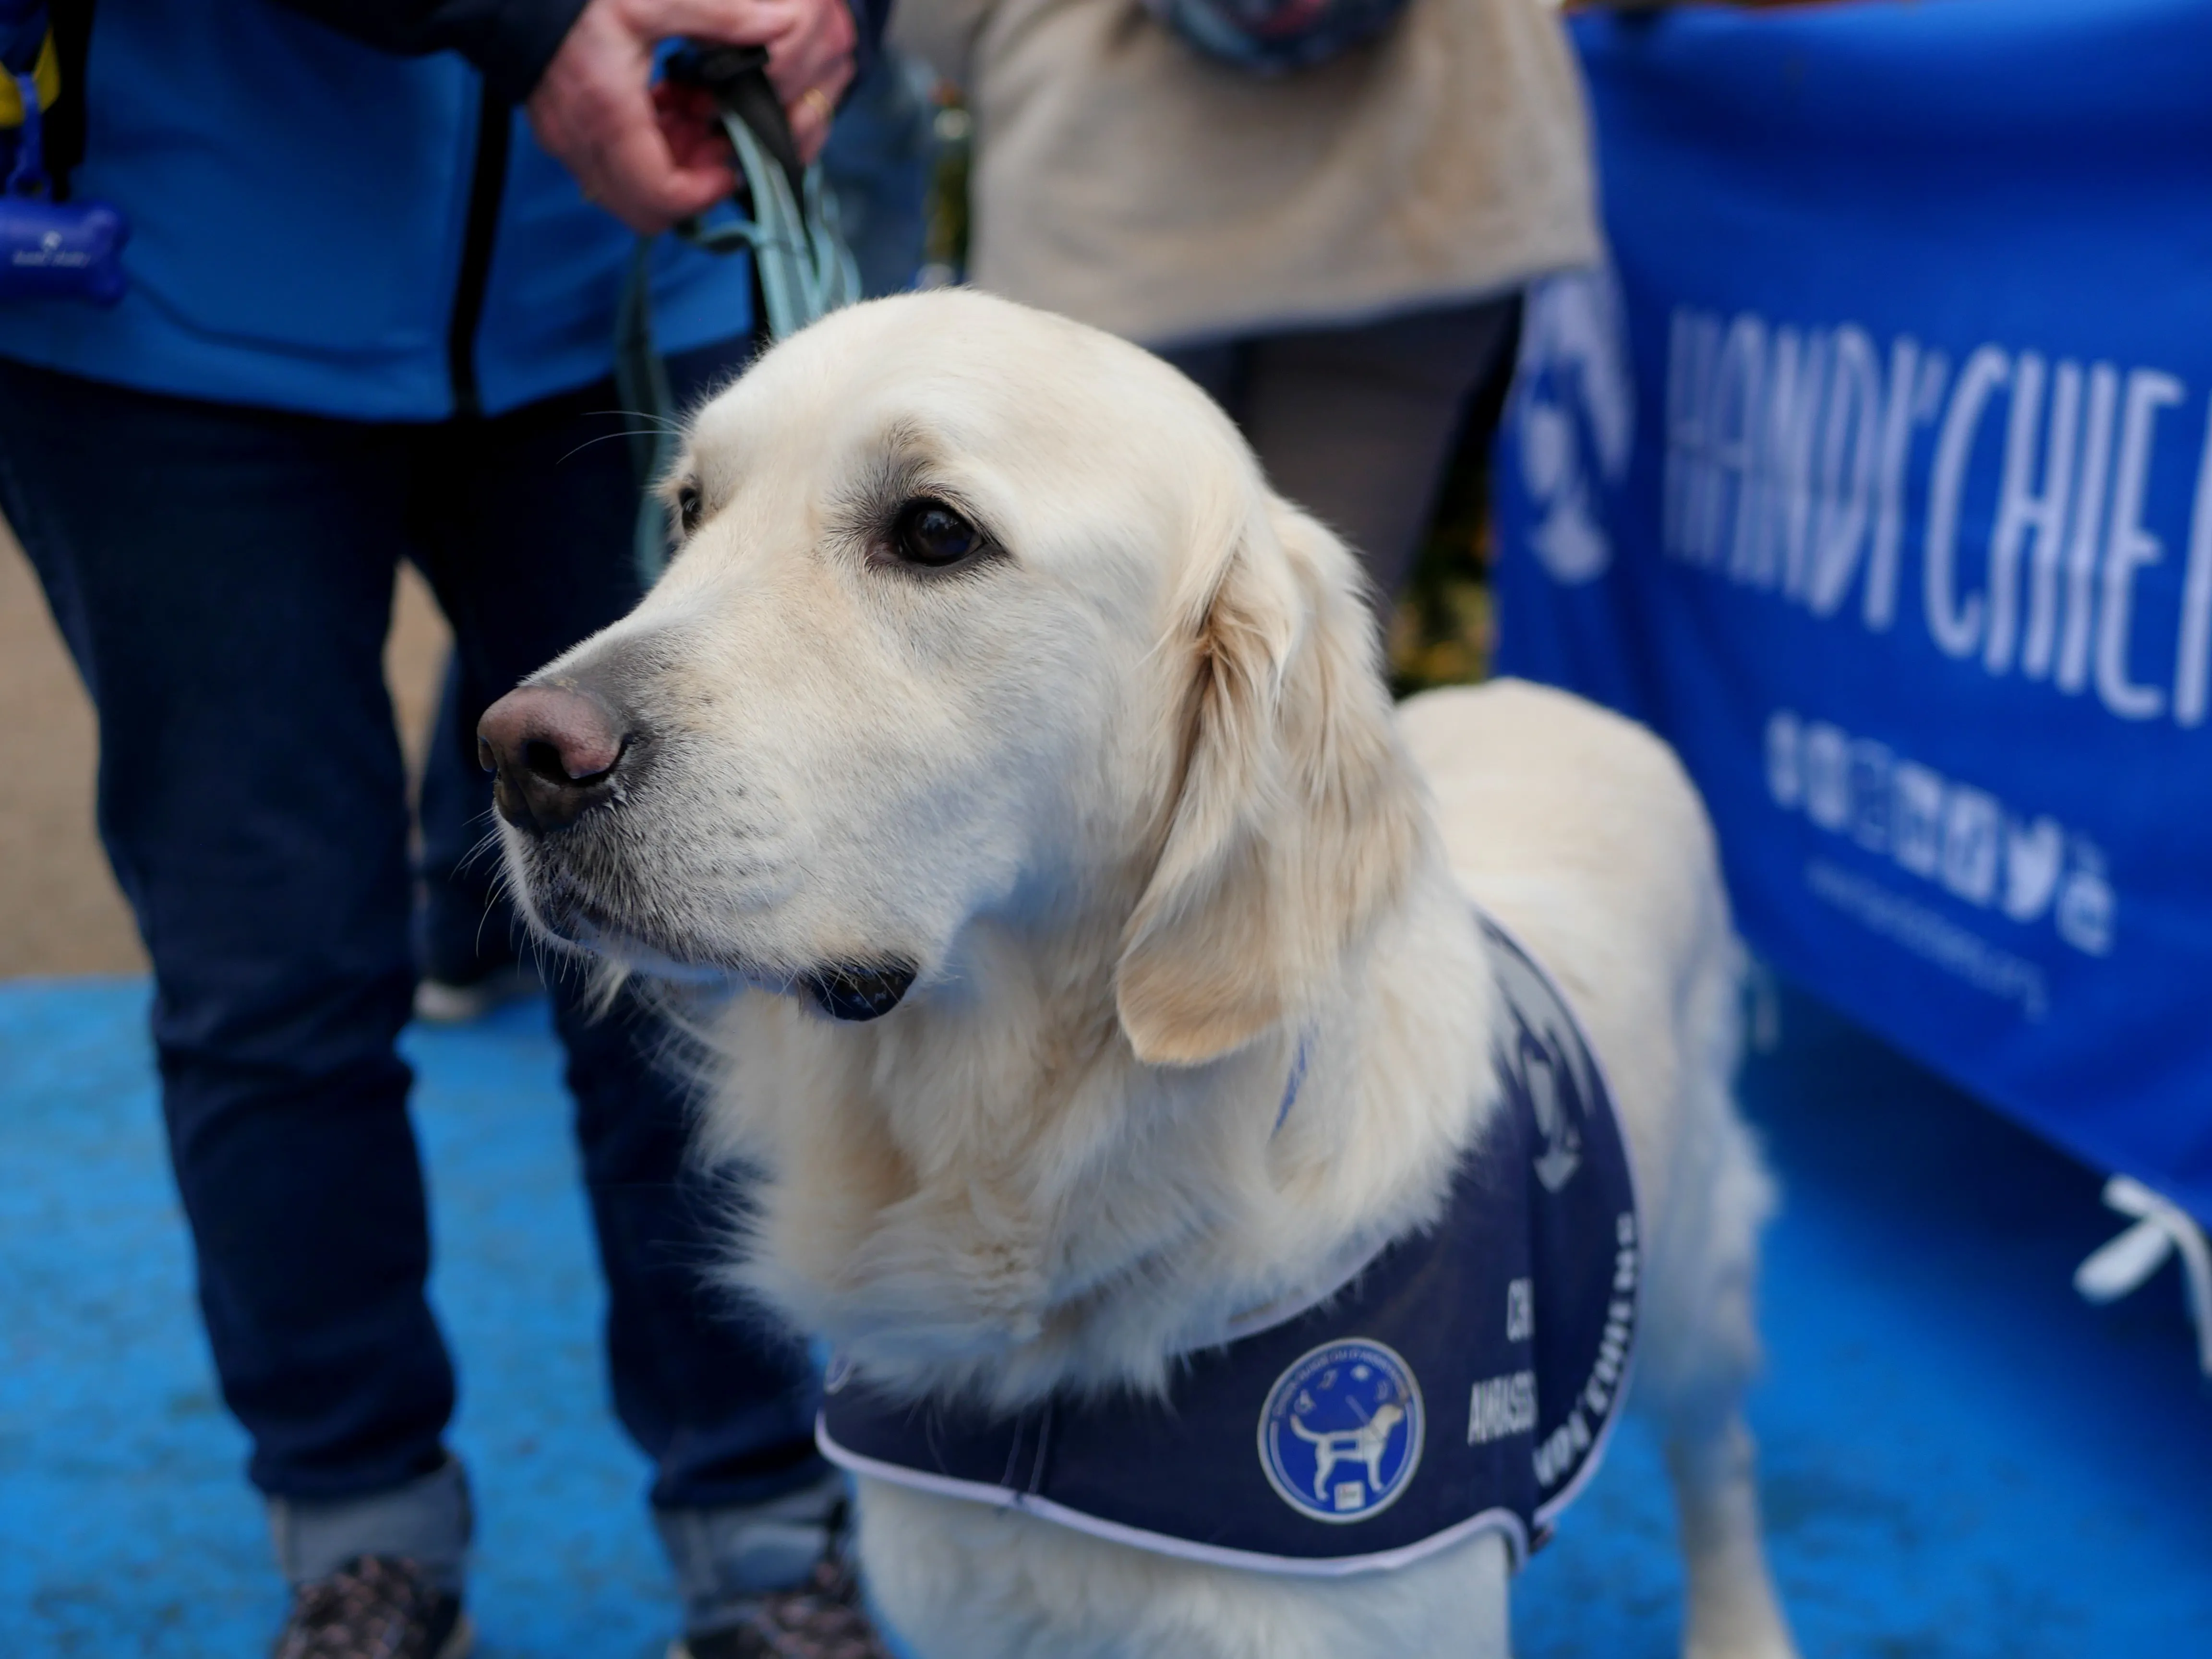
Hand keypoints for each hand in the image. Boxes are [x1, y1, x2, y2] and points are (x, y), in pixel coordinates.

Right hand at [528, 0, 857, 234]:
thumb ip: (722, 17)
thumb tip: (780, 26)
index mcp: (609, 112)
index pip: (662, 195)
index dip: (705, 193)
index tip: (731, 166)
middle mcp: (582, 141)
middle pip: (645, 211)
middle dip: (688, 190)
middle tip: (715, 148)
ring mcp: (567, 145)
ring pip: (627, 197)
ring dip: (667, 175)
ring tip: (692, 126)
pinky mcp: (562, 137)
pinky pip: (609, 173)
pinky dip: (643, 158)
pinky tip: (661, 115)